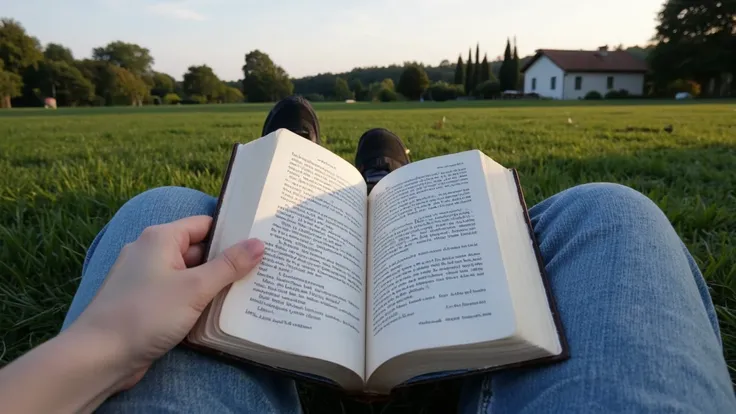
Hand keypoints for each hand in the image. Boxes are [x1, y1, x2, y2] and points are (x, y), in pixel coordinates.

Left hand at [68, 215, 263, 389]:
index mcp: (161, 238)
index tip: (261, 242)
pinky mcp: (147, 304)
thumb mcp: (195, 287)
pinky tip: (220, 312)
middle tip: (262, 269)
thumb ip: (229, 265)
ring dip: (214, 285)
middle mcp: (152, 253)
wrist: (99, 356)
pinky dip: (198, 301)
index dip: (232, 233)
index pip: (205, 225)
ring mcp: (148, 279)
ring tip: (250, 292)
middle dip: (227, 262)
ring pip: (191, 275)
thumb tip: (259, 243)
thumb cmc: (145, 314)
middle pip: (200, 250)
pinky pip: (180, 295)